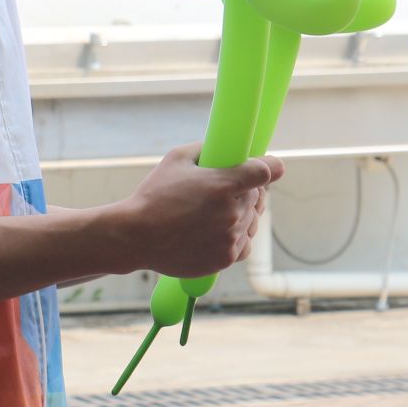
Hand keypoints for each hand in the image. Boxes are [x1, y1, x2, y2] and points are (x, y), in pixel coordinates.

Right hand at [122, 144, 284, 277]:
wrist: (136, 237)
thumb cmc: (154, 195)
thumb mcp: (177, 158)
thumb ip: (207, 149)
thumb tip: (225, 147)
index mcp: (224, 184)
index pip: (267, 171)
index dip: (270, 166)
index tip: (268, 167)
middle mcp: (232, 212)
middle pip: (258, 196)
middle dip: (248, 190)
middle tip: (227, 189)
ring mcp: (230, 238)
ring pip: (253, 220)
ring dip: (242, 214)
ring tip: (217, 212)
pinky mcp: (225, 259)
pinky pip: (244, 244)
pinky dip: (237, 237)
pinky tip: (219, 231)